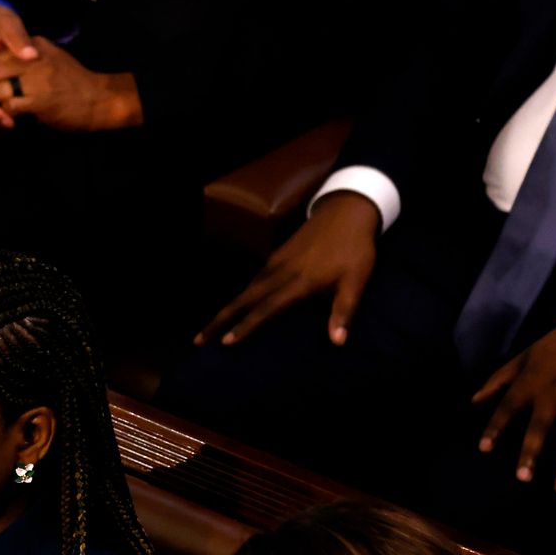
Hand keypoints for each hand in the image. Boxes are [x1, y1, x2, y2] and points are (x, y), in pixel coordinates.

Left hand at [0, 38, 142, 130]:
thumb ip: (30, 55)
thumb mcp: (53, 56)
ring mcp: (36, 79)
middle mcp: (33, 59)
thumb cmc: (75, 80)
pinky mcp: (39, 100)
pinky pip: (8, 106)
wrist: (100, 99)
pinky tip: (14, 118)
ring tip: (2, 109)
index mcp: (35, 47)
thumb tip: (4, 58)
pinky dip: (6, 114)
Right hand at [196, 191, 380, 345]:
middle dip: (221, 319)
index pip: (267, 308)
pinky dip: (242, 294)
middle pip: (244, 299)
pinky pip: (254, 279)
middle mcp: (281, 272)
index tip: (226, 341)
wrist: (346, 212)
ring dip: (228, 308)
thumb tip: (338, 342)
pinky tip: (239, 303)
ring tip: (212, 326)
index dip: (246, 325)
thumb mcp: (356, 280)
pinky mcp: (276, 255)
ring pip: (246, 289)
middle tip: (199, 339)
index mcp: (300, 282)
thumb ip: (344, 310)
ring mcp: (276, 262)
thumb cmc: (355, 250)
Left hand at [472, 302, 555, 493]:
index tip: (484, 448)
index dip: (496, 427)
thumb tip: (473, 400)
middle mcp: (555, 394)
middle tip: (523, 478)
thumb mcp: (525, 355)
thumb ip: (499, 379)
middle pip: (541, 427)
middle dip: (532, 452)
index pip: (508, 407)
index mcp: (532, 381)